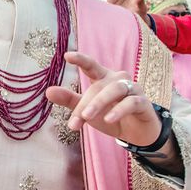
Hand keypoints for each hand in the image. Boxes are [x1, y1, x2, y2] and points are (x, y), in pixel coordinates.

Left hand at [45, 51, 161, 146]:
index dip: (81, 59)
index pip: (91, 66)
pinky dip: (119, 110)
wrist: (137, 134)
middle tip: (74, 122)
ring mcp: (132, 89)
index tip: (67, 55)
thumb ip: (70, 101)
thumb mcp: (88, 111)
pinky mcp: (142, 103)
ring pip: (115, 90)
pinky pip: (131, 102)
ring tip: (87, 117)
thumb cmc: (110, 117)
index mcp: (103, 79)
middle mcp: (118, 80)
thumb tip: (48, 91)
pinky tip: (109, 119)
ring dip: (100, 103)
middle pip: (99, 86)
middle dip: (85, 105)